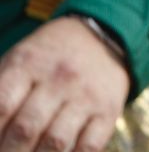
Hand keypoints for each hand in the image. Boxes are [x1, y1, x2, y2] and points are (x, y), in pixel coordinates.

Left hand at [0, 17, 128, 151]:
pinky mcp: (108, 110)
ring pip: (56, 141)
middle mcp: (59, 78)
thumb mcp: (18, 61)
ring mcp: (86, 95)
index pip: (2, 105)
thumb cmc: (44, 59)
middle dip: (9, 151)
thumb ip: (0, 91)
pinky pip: (89, 146)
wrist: (100, 37)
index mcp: (28, 63)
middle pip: (26, 128)